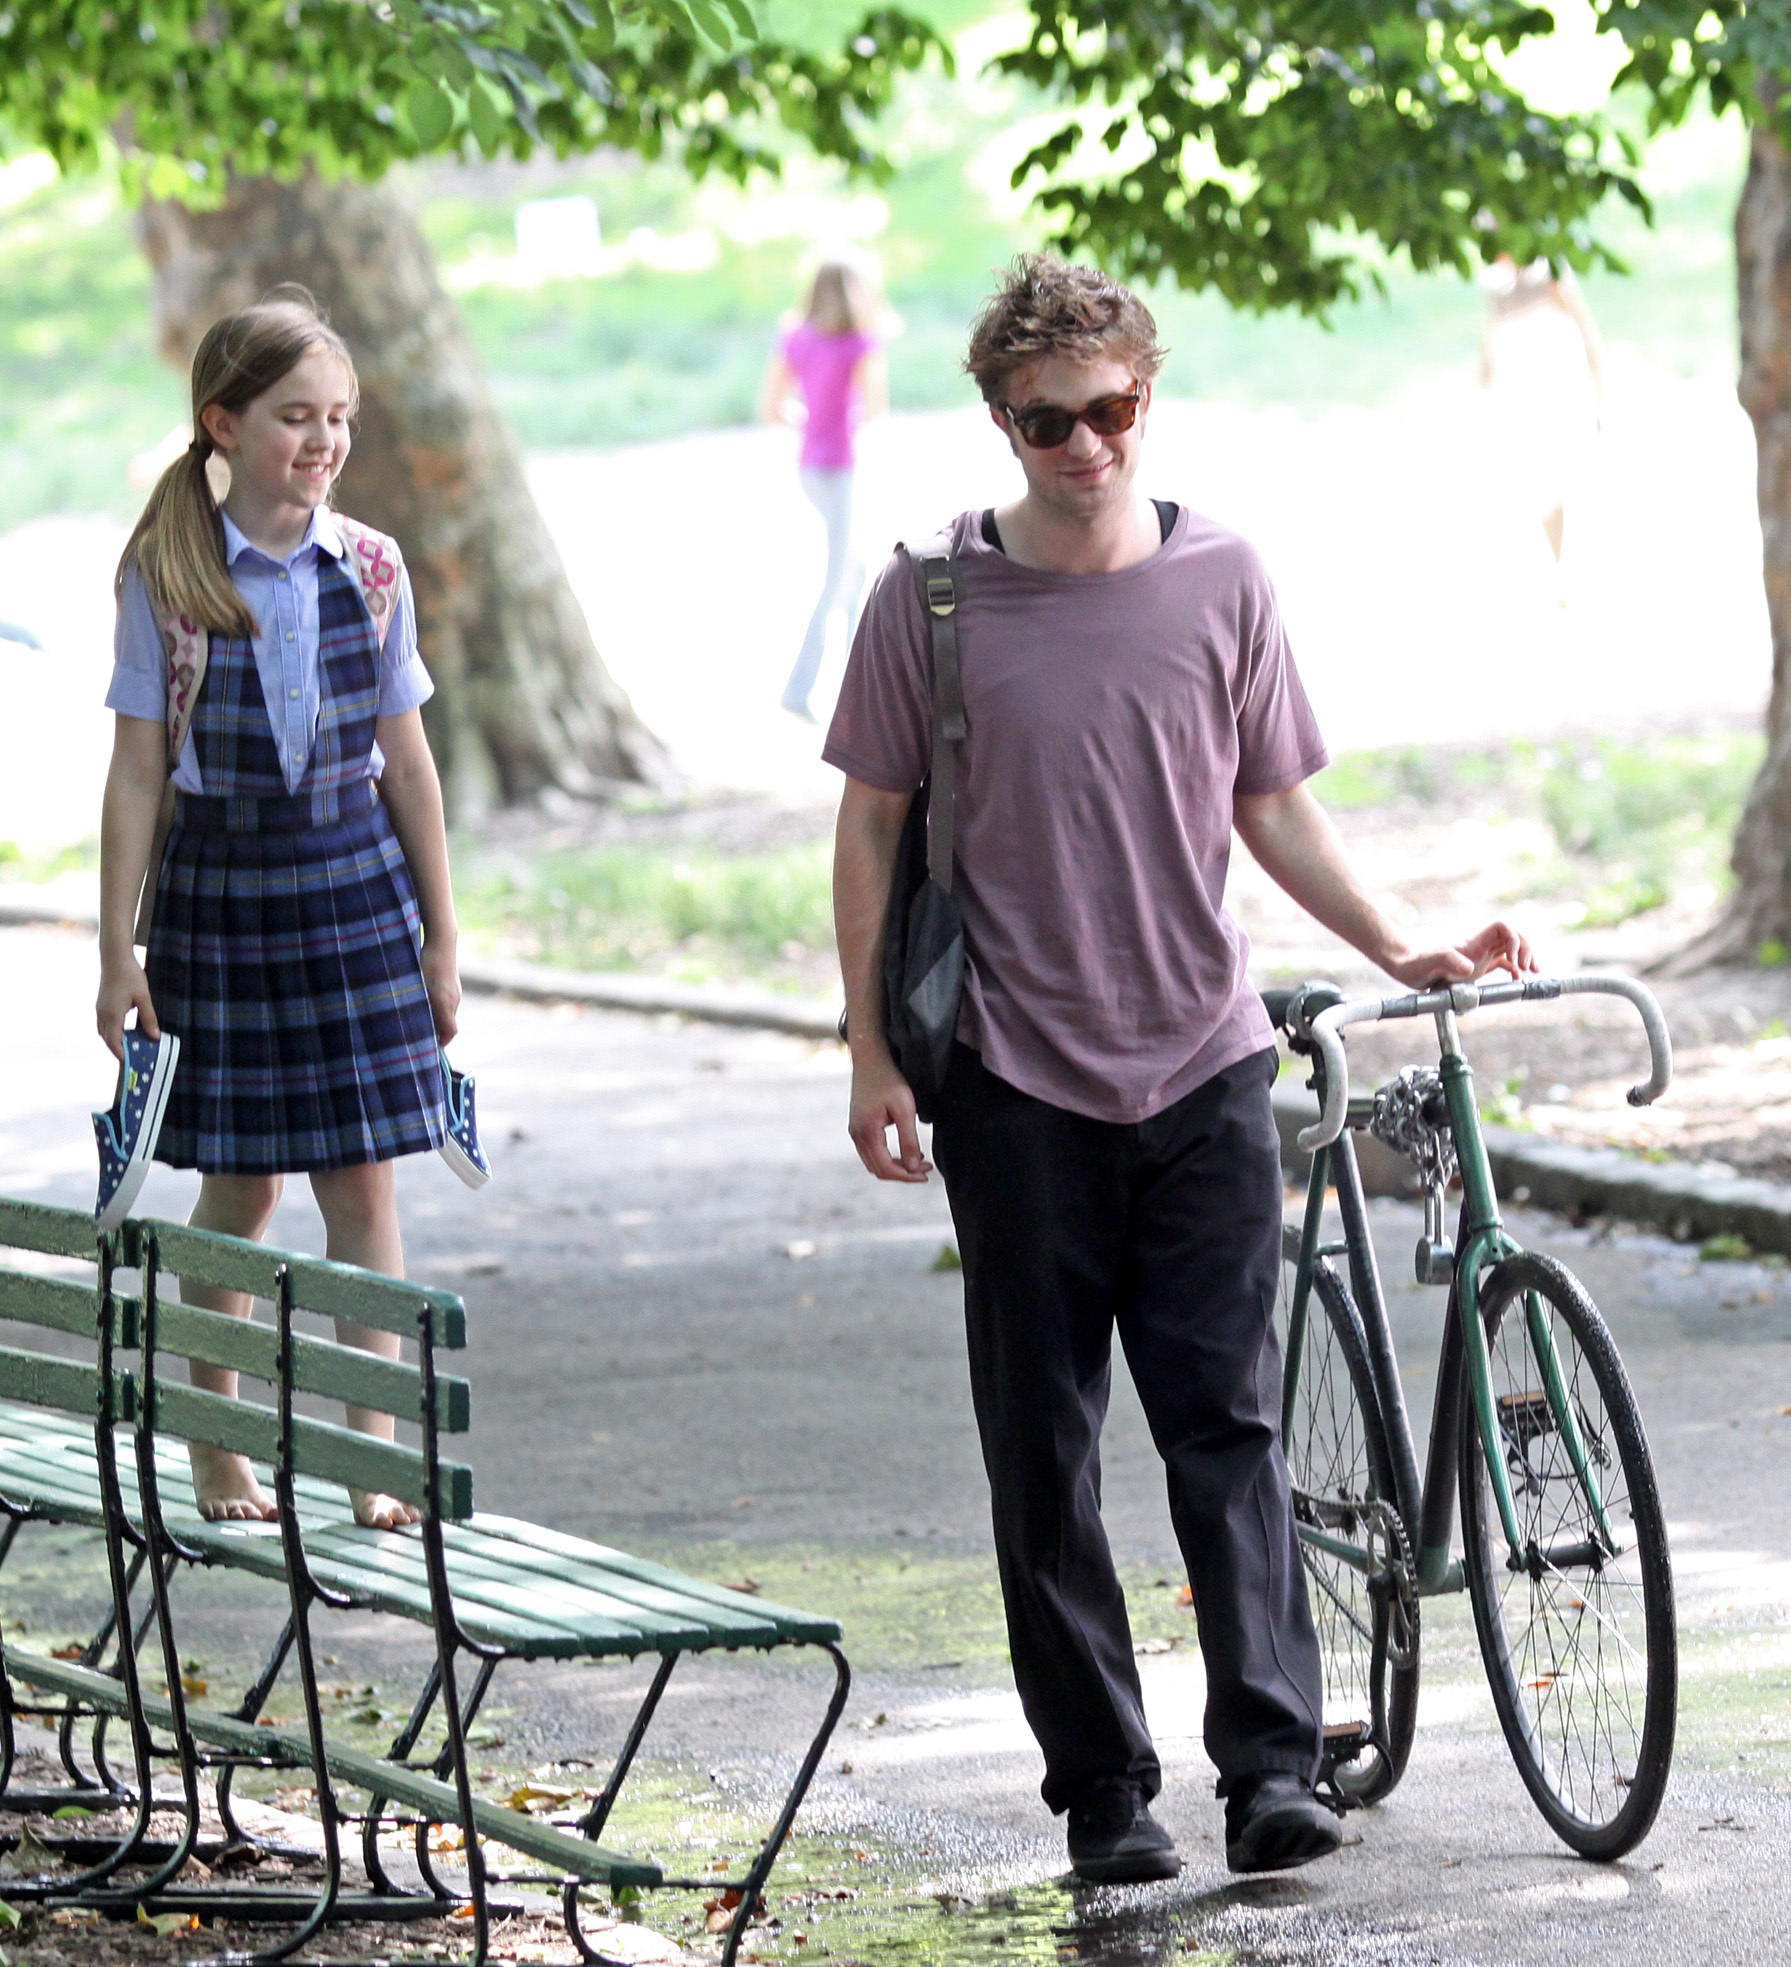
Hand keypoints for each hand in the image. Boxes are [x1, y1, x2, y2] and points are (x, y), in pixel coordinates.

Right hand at [97, 955, 158, 1061]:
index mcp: (112, 1015)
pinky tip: (124, 1031)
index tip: (130, 1062)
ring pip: (103, 1031)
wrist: (115, 958)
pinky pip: (103, 1023)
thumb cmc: (130, 975)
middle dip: (117, 1049)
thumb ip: (149, 1018)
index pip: (113, 1041)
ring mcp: (99, 1009)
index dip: (120, 1053)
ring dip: (114, 1040)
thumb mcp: (143, 997)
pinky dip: (112, 1031)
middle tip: (132, 1057)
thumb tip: (154, 1037)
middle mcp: (102, 1014)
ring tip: (129, 1046)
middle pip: (107, 1039)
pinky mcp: (101, 1004)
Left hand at [422, 940, 460, 1043]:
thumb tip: (420, 1028)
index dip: (441, 1043)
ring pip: (446, 1013)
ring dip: (435, 1019)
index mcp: (446, 1004)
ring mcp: (455, 992)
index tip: (428, 1049)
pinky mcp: (453, 985)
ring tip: (417, 1018)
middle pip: (448, 1025)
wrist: (441, 941)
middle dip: (436, 1033)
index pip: (450, 1033)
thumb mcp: (420, 989)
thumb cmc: (427, 964)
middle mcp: (454, 1000)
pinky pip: (447, 1002)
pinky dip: (438, 1008)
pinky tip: (424, 1000)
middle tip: (419, 1036)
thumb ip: (423, 1010)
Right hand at [847, 1047, 930, 1182]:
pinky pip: (872, 1152)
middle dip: (903, 1173)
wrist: (870, 1059)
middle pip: (878, 1169)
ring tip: (920, 1161)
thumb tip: (912, 1167)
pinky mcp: (858, 1126)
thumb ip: (909, 1140)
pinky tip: (908, 1150)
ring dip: (897, 1166)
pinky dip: (889, 1157)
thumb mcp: (905, 1109)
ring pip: (874, 1163)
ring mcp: (855, 1131)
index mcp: (867, 1132)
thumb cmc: (889, 1080)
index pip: (885, 1167)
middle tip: (926, 1168)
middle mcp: (856, 1135)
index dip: (906, 1176)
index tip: (926, 1175)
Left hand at [1382, 919, 1536, 991]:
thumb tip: (1469, 967)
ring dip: (1525, 958)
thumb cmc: (1415, 964)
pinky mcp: (1475, 969)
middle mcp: (1479, 947)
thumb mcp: (1430, 963)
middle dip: (1526, 949)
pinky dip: (1513, 970)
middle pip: (1512, 938)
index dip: (1514, 940)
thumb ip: (1448, 961)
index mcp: (1472, 943)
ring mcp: (1478, 957)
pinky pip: (1501, 964)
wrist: (1404, 968)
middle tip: (1530, 968)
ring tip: (1533, 972)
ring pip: (1510, 950)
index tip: (1514, 960)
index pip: (1503, 928)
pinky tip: (1517, 981)